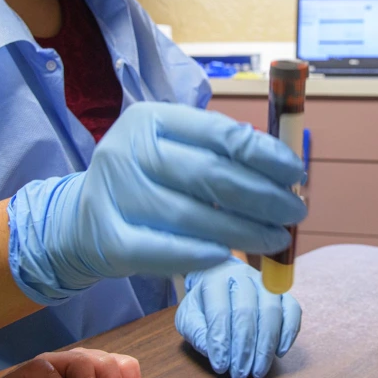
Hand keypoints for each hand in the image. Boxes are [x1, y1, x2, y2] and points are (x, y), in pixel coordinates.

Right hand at [8, 103, 306, 302]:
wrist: (80, 219)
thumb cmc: (146, 181)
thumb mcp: (175, 151)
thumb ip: (220, 153)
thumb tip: (285, 169)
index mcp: (152, 119)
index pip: (220, 134)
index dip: (266, 155)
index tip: (296, 174)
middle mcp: (128, 150)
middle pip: (211, 175)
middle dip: (263, 197)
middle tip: (296, 212)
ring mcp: (114, 195)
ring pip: (193, 216)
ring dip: (244, 232)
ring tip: (276, 239)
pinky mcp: (109, 239)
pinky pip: (165, 251)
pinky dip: (202, 255)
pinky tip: (229, 257)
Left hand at [176, 257, 301, 377]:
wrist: (221, 279)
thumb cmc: (204, 302)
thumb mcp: (189, 315)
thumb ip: (196, 331)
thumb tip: (211, 350)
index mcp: (215, 279)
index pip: (219, 312)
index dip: (221, 342)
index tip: (220, 366)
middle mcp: (242, 276)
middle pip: (247, 312)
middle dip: (244, 348)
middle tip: (239, 374)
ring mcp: (265, 282)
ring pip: (271, 311)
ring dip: (266, 346)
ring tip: (258, 371)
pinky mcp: (282, 292)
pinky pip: (292, 310)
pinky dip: (288, 333)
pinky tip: (279, 353)